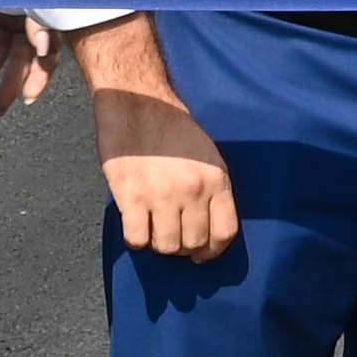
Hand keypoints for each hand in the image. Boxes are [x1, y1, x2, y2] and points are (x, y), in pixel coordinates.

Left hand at [0, 12, 60, 114]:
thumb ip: (41, 22)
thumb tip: (44, 47)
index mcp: (48, 15)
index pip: (48, 51)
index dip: (41, 76)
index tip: (29, 97)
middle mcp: (29, 16)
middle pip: (20, 57)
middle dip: (10, 84)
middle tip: (1, 107)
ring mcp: (6, 11)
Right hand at [88, 74, 237, 259]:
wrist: (138, 102)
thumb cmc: (173, 126)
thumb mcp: (208, 154)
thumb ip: (212, 188)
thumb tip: (208, 224)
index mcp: (216, 179)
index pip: (225, 233)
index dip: (213, 251)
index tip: (202, 254)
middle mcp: (193, 191)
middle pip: (194, 243)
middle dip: (184, 248)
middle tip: (173, 237)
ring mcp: (162, 195)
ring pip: (167, 246)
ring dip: (160, 245)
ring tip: (154, 230)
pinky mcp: (131, 196)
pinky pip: (138, 239)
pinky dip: (137, 239)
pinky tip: (136, 225)